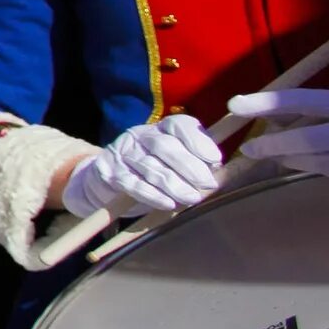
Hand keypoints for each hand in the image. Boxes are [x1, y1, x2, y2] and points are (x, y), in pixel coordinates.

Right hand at [61, 114, 223, 220]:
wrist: (111, 178)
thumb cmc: (155, 169)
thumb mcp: (176, 161)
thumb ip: (196, 162)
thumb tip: (218, 170)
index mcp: (161, 128)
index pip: (179, 126)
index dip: (197, 141)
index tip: (215, 160)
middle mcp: (141, 136)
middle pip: (164, 146)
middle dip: (189, 166)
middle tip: (207, 184)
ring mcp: (124, 153)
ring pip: (150, 166)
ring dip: (173, 184)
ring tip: (192, 198)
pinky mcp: (111, 172)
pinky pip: (132, 183)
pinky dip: (151, 194)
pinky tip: (167, 203)